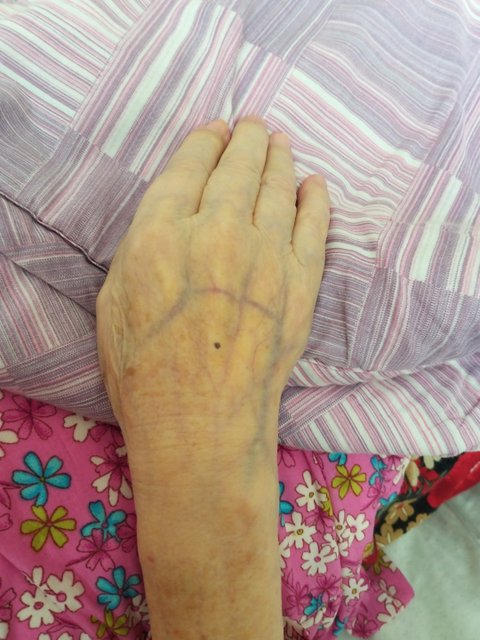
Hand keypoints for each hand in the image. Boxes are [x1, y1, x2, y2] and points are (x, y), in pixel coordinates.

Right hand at [96, 117, 329, 446]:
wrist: (202, 425)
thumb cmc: (145, 372)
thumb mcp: (115, 300)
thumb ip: (144, 247)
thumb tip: (173, 217)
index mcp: (162, 233)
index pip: (191, 167)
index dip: (205, 141)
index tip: (216, 129)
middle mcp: (218, 232)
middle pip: (239, 167)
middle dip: (247, 139)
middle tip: (253, 126)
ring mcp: (267, 256)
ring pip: (279, 187)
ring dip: (279, 158)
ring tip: (280, 143)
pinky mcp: (302, 283)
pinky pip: (315, 226)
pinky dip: (316, 200)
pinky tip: (315, 185)